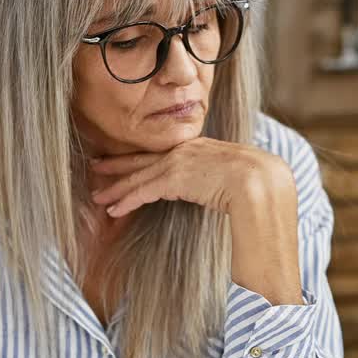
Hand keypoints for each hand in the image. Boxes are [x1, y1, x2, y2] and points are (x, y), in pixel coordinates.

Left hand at [89, 137, 293, 219]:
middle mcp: (185, 151)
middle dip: (119, 165)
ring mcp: (178, 162)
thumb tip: (225, 194)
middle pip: (144, 159)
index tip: (127, 162)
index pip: (164, 154)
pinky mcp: (174, 178)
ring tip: (97, 196)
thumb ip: (223, 181)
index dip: (143, 159)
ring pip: (138, 176)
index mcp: (200, 148)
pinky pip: (142, 191)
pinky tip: (112, 209)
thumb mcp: (239, 176)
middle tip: (97, 167)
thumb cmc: (258, 183)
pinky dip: (126, 201)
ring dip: (116, 188)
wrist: (260, 180)